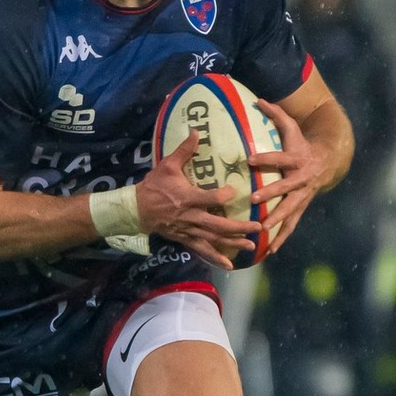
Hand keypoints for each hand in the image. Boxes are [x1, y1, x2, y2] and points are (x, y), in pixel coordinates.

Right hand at [136, 134, 260, 268]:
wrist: (137, 209)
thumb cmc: (154, 186)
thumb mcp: (167, 165)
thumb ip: (184, 150)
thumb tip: (196, 130)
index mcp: (188, 198)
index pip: (210, 198)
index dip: (224, 195)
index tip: (235, 191)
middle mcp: (191, 217)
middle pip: (218, 225)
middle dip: (239, 227)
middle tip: (258, 226)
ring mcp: (189, 230)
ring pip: (214, 239)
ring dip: (233, 243)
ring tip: (252, 245)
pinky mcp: (185, 239)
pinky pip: (203, 250)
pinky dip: (216, 257)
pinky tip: (230, 264)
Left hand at [248, 99, 331, 257]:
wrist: (329, 161)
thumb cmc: (303, 143)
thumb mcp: (292, 128)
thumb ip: (276, 114)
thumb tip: (258, 100)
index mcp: (296, 159)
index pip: (280, 157)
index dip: (266, 157)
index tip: (250, 159)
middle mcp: (301, 179)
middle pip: (284, 188)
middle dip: (270, 194)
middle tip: (252, 200)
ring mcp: (302, 195)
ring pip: (289, 210)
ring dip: (276, 220)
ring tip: (261, 229)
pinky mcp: (301, 207)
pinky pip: (291, 224)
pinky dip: (281, 237)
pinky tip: (269, 250)